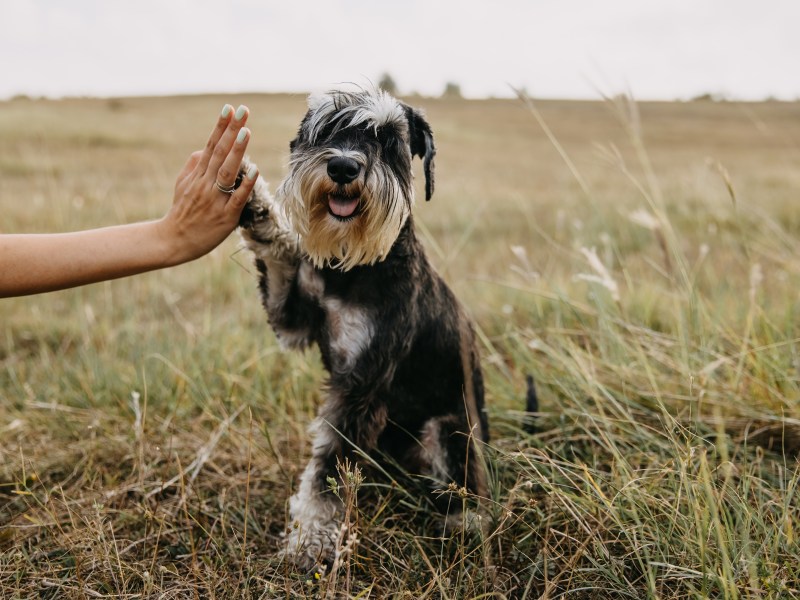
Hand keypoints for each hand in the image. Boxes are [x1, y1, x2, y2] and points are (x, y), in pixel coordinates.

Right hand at [159, 104, 258, 263]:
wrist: (174, 241)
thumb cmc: (182, 212)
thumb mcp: (182, 184)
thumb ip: (193, 165)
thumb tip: (204, 148)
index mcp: (197, 174)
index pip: (211, 145)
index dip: (221, 126)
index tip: (230, 108)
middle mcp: (205, 183)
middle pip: (220, 153)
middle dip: (232, 131)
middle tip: (243, 111)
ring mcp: (215, 200)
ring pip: (227, 172)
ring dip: (237, 151)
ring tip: (247, 132)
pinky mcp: (225, 217)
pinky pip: (236, 199)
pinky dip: (245, 185)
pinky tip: (254, 170)